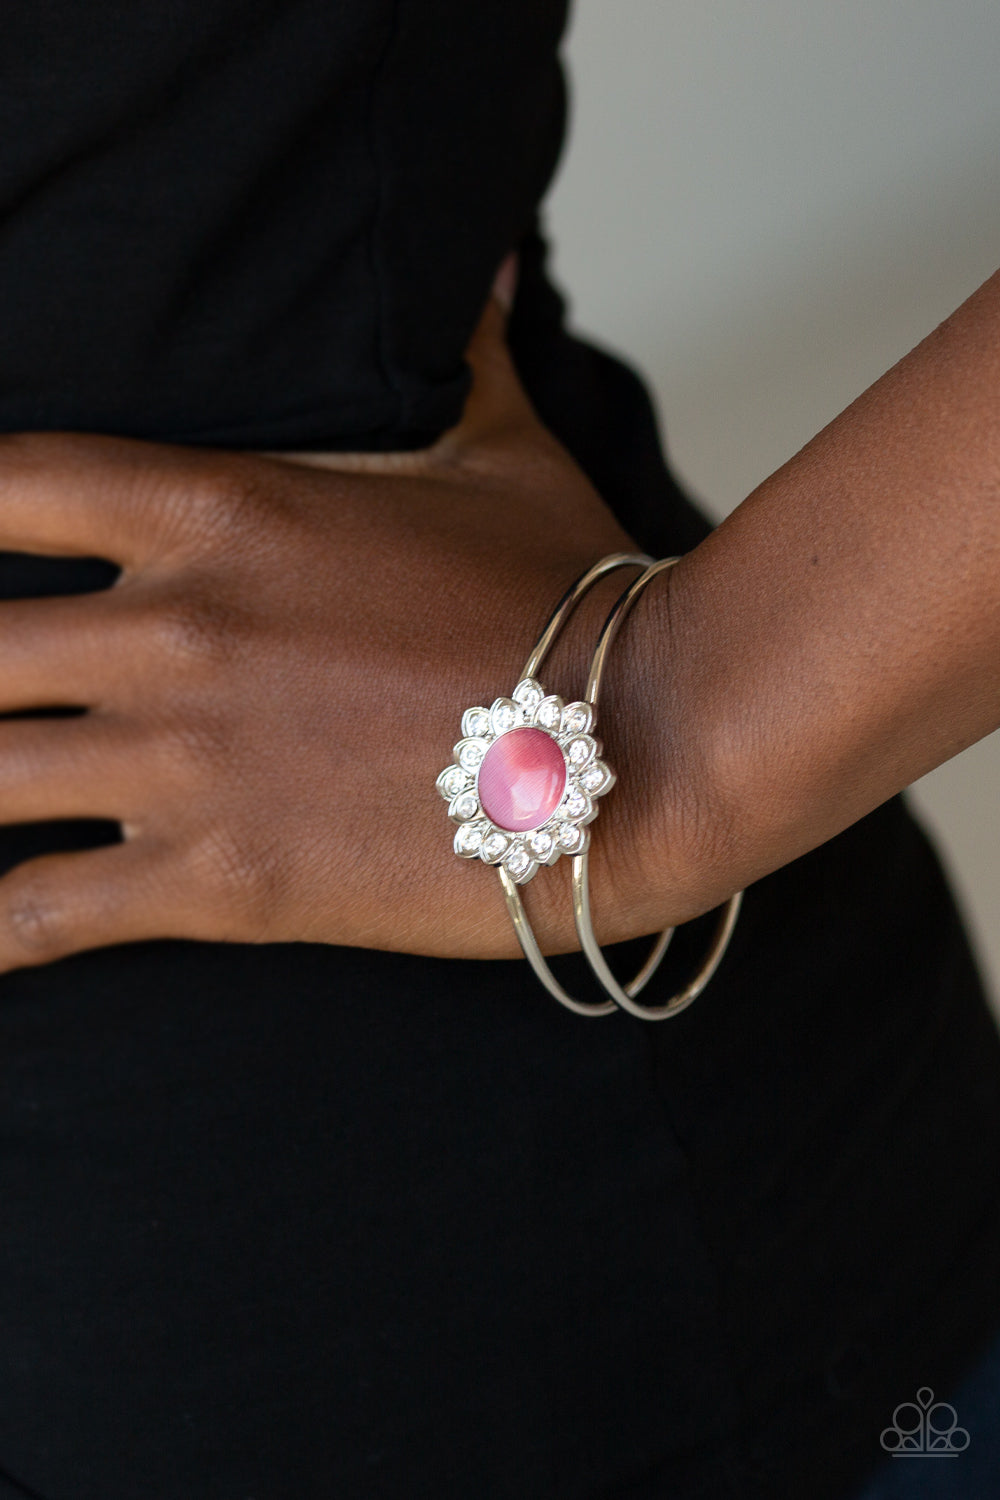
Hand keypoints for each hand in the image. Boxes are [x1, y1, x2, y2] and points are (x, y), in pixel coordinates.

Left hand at [0, 288, 703, 972]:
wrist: (647, 753)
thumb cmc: (572, 603)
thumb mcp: (505, 456)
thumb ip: (461, 354)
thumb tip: (481, 258)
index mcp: (219, 510)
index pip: (4, 482)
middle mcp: (175, 630)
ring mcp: (188, 761)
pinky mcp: (221, 883)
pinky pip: (43, 913)